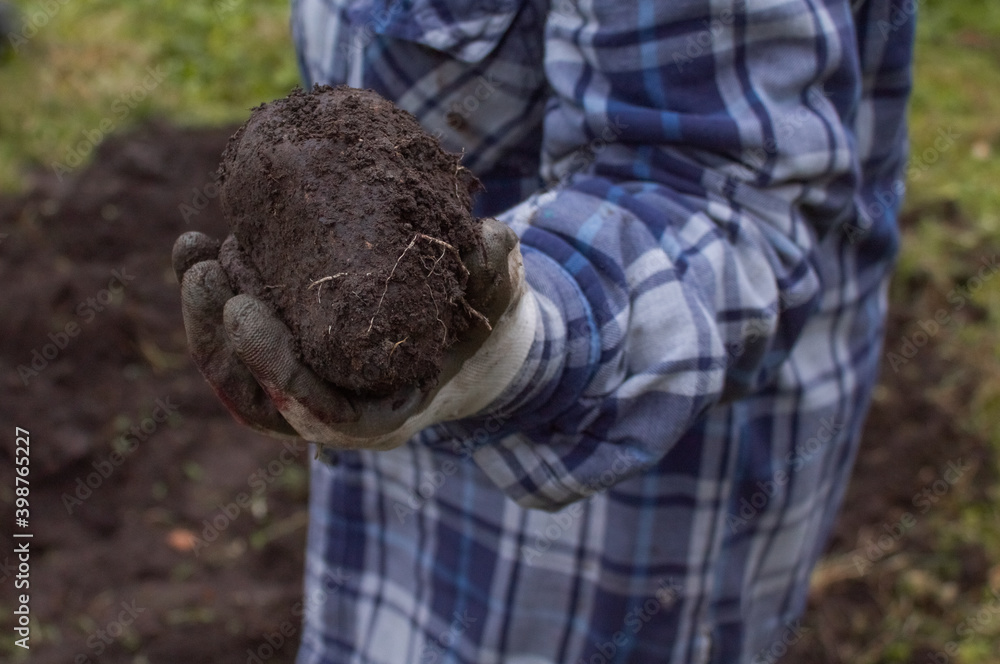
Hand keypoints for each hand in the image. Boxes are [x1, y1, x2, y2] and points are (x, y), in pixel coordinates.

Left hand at [172, 218, 533, 449]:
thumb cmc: (483, 319)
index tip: (242, 308)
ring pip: (238, 376)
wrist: (467, 335)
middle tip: (205, 271)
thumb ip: (497, 273)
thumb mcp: (500, 296)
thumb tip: (487, 242)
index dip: (272, 368)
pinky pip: (238, 348)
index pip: (317, 413)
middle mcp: (338, 414)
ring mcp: (309, 393)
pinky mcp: (291, 363)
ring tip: (192, 253)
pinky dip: (212, 304)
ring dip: (205, 320)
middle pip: (259, 398)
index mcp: (386, 413)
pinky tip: (195, 249)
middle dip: (221, 339)